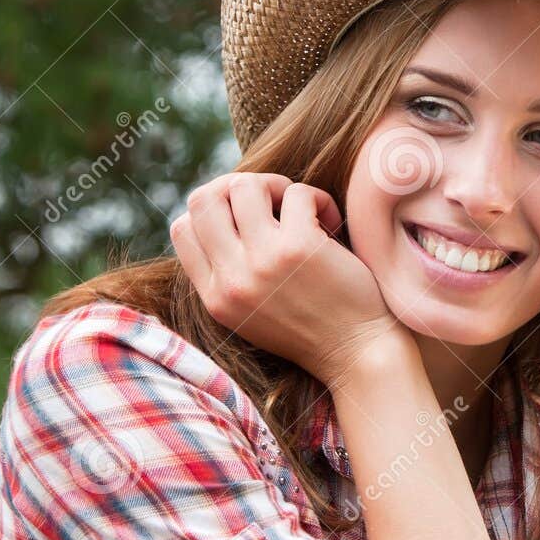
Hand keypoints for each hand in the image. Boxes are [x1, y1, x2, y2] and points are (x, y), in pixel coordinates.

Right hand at [169, 172, 407, 386]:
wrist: (357, 355)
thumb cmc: (312, 328)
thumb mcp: (250, 312)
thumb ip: (229, 273)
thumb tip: (223, 209)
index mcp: (215, 297)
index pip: (182, 228)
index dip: (212, 210)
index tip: (245, 217)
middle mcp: (231, 280)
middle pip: (203, 199)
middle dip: (237, 186)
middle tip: (271, 202)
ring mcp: (263, 262)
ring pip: (244, 185)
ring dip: (276, 186)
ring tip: (300, 208)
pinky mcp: (299, 247)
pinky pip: (296, 193)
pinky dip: (316, 198)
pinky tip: (329, 223)